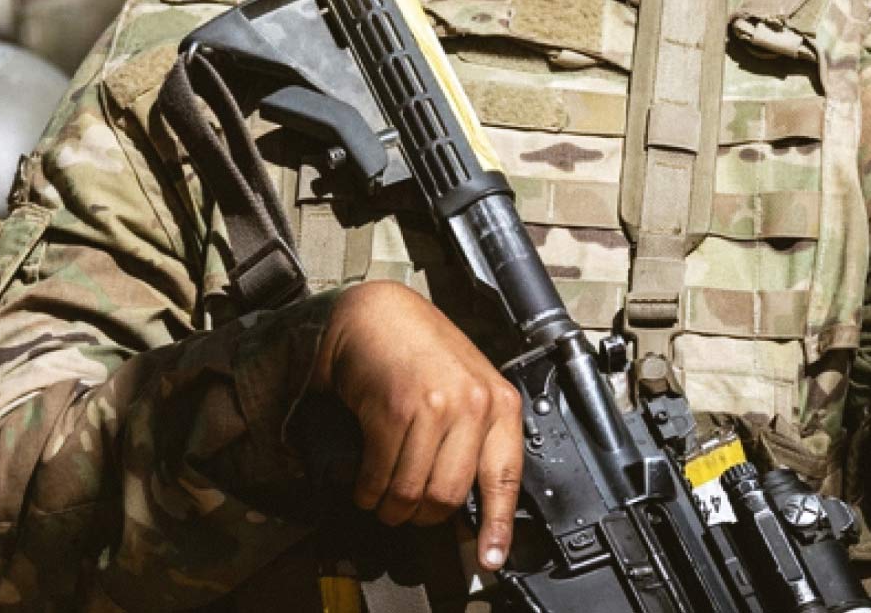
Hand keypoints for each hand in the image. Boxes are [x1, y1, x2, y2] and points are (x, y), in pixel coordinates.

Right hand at [313, 280, 522, 570]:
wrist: (376, 314)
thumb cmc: (420, 347)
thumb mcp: (466, 384)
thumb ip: (475, 432)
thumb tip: (470, 495)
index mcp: (499, 402)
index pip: (505, 476)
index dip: (498, 525)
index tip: (490, 556)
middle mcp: (473, 404)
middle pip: (449, 496)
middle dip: (422, 515)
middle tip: (409, 511)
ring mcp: (435, 406)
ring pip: (412, 491)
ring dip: (390, 506)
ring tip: (382, 497)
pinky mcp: (394, 409)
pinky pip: (380, 475)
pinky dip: (367, 489)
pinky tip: (365, 482)